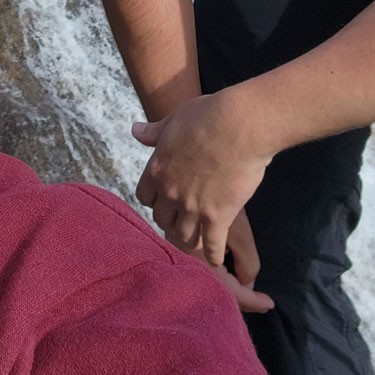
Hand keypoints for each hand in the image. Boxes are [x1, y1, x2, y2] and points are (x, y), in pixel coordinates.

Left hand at [132, 92, 273, 303]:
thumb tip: (135, 131)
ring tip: (196, 241)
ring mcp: (192, 207)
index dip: (154, 198)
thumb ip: (154, 132)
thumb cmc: (208, 116)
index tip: (164, 199)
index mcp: (157, 169)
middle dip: (170, 221)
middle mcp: (170, 192)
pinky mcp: (218, 217)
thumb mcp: (175, 119)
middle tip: (181, 222)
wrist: (239, 126)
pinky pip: (211, 245)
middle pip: (161, 219)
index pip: (144, 196)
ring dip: (189, 239)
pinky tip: (217, 258)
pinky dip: (213, 255)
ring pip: (183, 236)